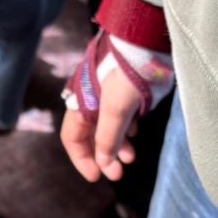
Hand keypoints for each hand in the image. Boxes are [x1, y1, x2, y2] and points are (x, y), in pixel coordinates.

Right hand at [61, 67, 140, 182]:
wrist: (145, 40)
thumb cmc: (127, 73)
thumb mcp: (116, 108)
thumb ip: (108, 137)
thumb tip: (103, 163)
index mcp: (81, 105)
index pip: (73, 139)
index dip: (83, 159)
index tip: (97, 176)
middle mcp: (90, 102)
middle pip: (90, 136)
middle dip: (104, 156)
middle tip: (118, 173)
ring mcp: (106, 96)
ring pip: (107, 128)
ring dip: (117, 145)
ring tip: (131, 157)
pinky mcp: (122, 91)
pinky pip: (119, 117)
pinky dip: (125, 130)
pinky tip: (134, 132)